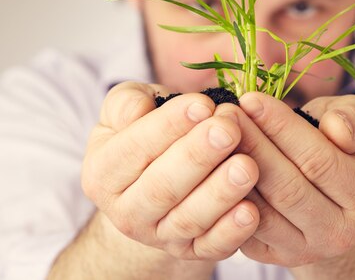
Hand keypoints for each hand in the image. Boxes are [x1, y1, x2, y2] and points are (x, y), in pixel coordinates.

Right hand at [81, 82, 259, 260]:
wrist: (160, 179)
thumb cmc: (148, 131)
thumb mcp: (128, 108)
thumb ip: (125, 103)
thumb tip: (139, 108)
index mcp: (102, 173)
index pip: (134, 148)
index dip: (169, 125)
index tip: (203, 104)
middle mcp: (126, 212)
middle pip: (161, 187)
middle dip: (198, 156)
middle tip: (229, 129)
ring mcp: (160, 236)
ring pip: (188, 218)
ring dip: (220, 193)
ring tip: (247, 166)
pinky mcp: (192, 252)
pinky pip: (211, 247)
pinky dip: (232, 232)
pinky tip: (252, 210)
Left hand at [216, 92, 354, 266]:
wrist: (340, 201)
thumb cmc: (348, 149)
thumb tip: (336, 130)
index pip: (318, 160)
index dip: (281, 127)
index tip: (251, 98)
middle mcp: (339, 232)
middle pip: (286, 188)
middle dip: (252, 146)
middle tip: (224, 114)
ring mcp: (306, 250)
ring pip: (262, 212)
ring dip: (232, 171)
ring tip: (214, 135)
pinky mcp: (276, 257)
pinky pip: (244, 229)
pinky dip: (227, 197)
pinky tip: (214, 165)